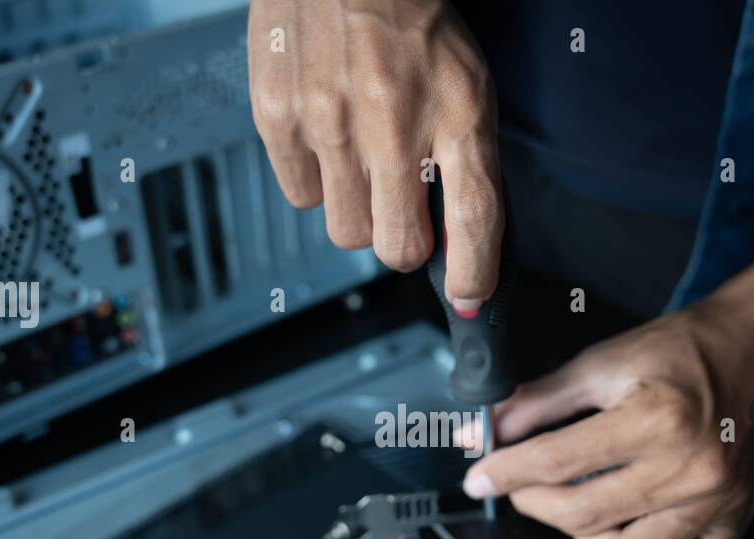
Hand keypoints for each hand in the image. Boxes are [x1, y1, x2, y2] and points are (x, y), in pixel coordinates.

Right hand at [247, 0, 503, 310]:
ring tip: (362, 161)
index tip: (469, 296)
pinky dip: (318, 183)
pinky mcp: (280, 119)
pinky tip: (328, 138)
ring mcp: (331, 125)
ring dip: (360, 213)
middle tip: (404, 206)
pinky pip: (302, 198)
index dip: (472, 273)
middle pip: (399, 248)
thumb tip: (459, 248)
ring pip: (347, 233)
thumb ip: (468, 164)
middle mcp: (394, 125)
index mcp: (457, 113)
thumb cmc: (413, 22)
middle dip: (406, 241)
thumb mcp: (466, 86)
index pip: (473, 219)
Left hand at [461, 299, 753, 538]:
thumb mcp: (605, 361)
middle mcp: (694, 468)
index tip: (479, 477)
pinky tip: (630, 529)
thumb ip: (540, 401)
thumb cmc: (689, 350)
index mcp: (660, 418)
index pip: (558, 462)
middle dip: (534, 503)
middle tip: (521, 484)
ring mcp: (719, 503)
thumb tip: (488, 431)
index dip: (505, 472)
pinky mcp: (736, 523)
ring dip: (586, 537)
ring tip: (576, 503)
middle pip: (585, 515)